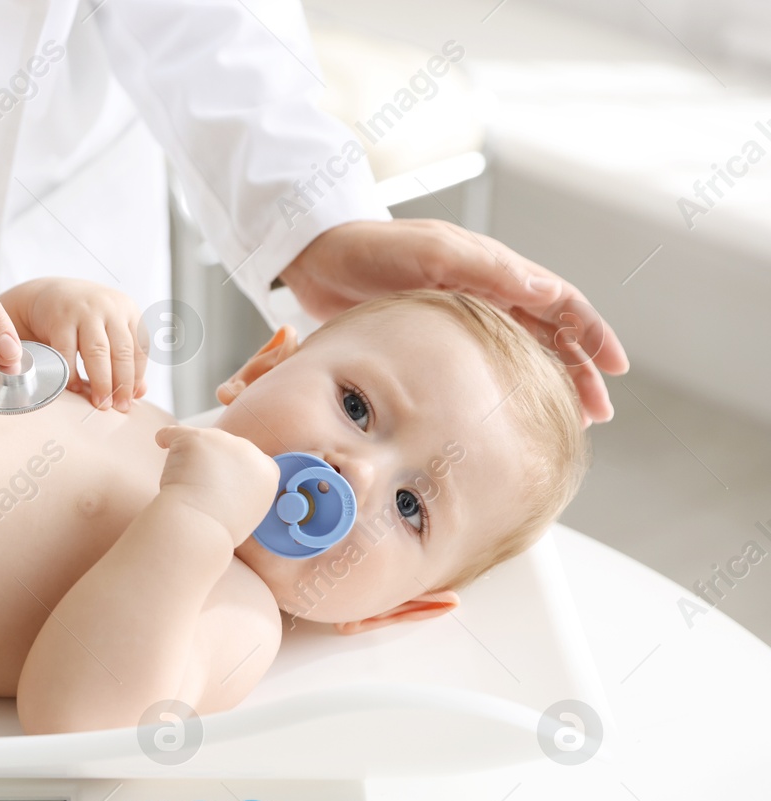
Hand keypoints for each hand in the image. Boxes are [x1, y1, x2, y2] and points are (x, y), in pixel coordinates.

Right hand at [2, 278, 145, 411]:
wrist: (51, 294)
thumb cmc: (86, 318)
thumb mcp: (111, 331)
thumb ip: (127, 358)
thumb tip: (140, 392)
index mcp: (129, 310)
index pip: (140, 349)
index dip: (136, 378)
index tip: (130, 400)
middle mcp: (109, 308)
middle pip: (121, 351)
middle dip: (121, 384)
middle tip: (117, 407)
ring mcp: (85, 311)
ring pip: (98, 351)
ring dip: (101, 381)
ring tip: (100, 403)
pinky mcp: (60, 318)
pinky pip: (67, 352)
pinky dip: (72, 373)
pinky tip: (74, 387)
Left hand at [154, 425, 279, 544]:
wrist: (199, 529)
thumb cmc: (218, 530)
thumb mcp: (248, 511)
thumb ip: (245, 490)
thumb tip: (228, 483)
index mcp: (267, 471)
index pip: (252, 458)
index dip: (233, 467)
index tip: (220, 482)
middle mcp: (249, 450)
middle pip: (227, 445)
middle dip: (212, 460)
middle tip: (198, 486)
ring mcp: (223, 441)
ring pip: (201, 440)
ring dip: (189, 457)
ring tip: (182, 481)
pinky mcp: (196, 438)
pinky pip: (174, 432)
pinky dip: (166, 437)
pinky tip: (160, 444)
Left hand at [279, 219, 629, 426]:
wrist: (317, 259)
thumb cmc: (371, 249)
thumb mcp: (432, 254)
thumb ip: (487, 272)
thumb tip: (547, 290)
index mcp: (495, 270)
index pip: (561, 302)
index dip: (592, 333)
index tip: (614, 367)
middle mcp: (487, 293)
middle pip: (549, 334)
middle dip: (579, 370)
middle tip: (597, 412)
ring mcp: (463, 316)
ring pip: (522, 352)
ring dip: (548, 383)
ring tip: (566, 420)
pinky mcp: (435, 338)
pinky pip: (485, 364)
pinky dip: (506, 387)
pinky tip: (507, 414)